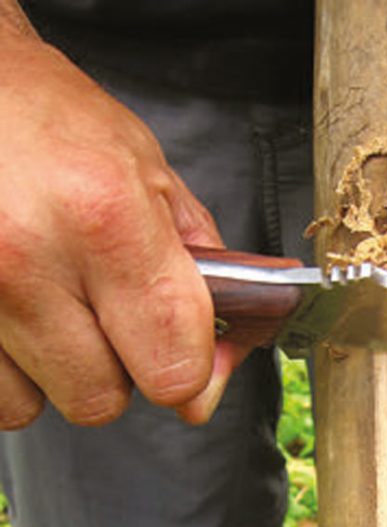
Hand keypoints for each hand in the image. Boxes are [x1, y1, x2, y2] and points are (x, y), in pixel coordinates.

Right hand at [0, 31, 295, 428]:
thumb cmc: (51, 119)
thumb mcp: (150, 174)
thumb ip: (202, 271)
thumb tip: (223, 358)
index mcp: (105, 218)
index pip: (172, 368)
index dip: (194, 373)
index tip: (193, 358)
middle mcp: (29, 259)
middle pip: (102, 401)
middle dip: (119, 372)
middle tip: (112, 317)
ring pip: (37, 405)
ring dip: (57, 372)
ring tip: (54, 304)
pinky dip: (9, 371)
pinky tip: (17, 316)